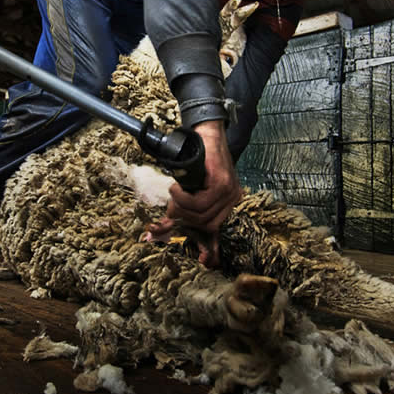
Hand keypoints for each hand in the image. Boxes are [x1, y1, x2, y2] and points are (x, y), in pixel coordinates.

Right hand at [149, 120, 240, 266]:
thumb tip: (160, 230)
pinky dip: (184, 198)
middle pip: (206, 225)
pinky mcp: (222, 183)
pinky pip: (201, 202)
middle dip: (183, 219)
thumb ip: (184, 207)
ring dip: (181, 207)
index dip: (209, 248)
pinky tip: (177, 189)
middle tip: (170, 208)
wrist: (206, 132)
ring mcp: (230, 191)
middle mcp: (233, 199)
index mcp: (228, 203)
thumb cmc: (197, 158)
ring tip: (173, 194)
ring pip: (201, 215)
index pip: (219, 231)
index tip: (203, 261)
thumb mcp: (192, 186)